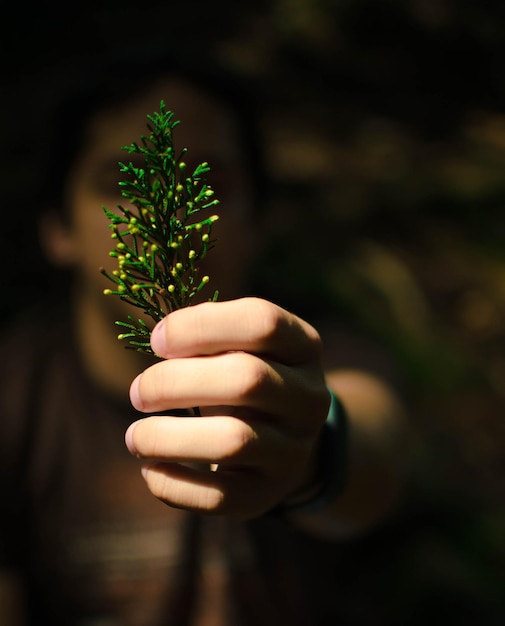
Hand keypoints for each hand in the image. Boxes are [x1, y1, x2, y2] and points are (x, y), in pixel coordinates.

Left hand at [125, 297, 330, 518]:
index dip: (202, 326)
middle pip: (247, 379)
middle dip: (176, 382)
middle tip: (138, 392)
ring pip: (233, 442)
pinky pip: (219, 497)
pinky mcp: (267, 494)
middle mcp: (309, 399)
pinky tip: (151, 468)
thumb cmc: (244, 378)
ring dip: (167, 438)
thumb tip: (163, 339)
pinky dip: (174, 484)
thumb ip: (208, 336)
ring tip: (135, 436)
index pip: (263, 322)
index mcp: (303, 347)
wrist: (280, 441)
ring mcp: (294, 451)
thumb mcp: (241, 347)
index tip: (157, 341)